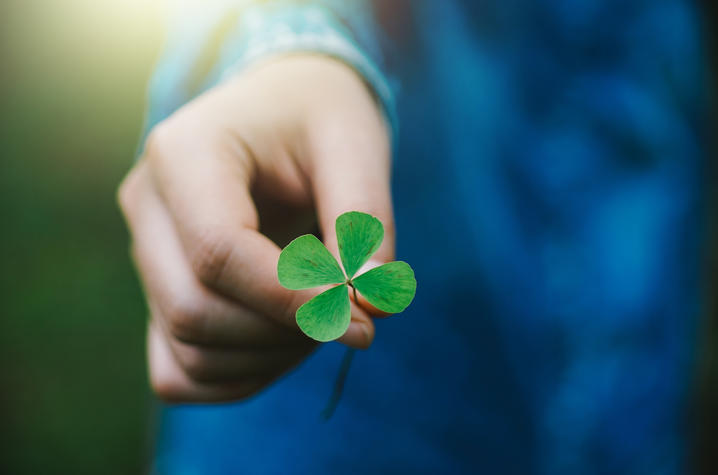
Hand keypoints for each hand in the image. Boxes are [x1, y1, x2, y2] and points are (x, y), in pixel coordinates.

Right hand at [118, 55, 394, 402]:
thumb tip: (372, 309)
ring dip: (270, 356)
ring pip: (188, 351)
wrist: (283, 108)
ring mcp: (145, 253)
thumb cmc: (319, 118)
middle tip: (352, 313)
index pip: (219, 252)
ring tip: (325, 315)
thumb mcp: (354, 147)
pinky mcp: (158, 291)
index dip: (293, 299)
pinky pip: (179, 370)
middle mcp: (147, 204)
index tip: (362, 319)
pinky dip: (240, 375)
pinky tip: (290, 339)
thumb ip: (364, 225)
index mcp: (184, 153)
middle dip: (285, 332)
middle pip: (194, 311)